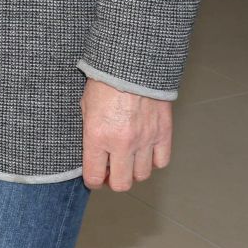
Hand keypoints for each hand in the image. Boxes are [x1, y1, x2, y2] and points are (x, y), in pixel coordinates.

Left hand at [80, 77, 172, 191]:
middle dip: (114, 181)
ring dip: (133, 171)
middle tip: (111, 172)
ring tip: (127, 160)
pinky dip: (153, 161)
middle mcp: (122, 143)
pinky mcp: (163, 133)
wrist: (131, 64)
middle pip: (122, 183)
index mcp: (97, 136)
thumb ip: (88, 134)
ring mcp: (145, 139)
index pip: (95, 176)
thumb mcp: (84, 107)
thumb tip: (91, 155)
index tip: (94, 178)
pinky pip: (161, 161)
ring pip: (142, 175)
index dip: (93, 181)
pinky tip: (145, 152)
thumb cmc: (104, 82)